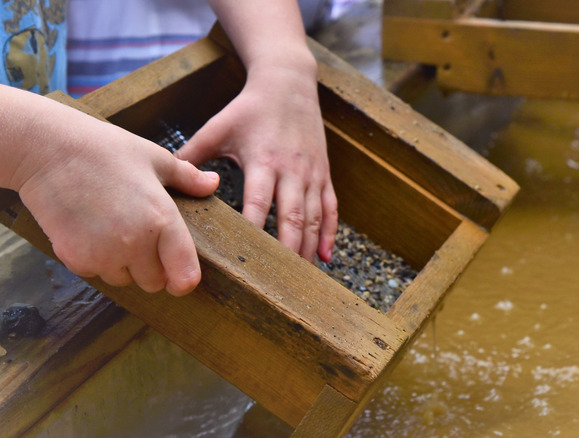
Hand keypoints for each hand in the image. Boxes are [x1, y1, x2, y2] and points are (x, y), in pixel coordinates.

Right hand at [17, 118, 218, 295]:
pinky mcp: (75, 259)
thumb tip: (213, 183)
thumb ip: (187, 178)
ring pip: (124, 280)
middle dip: (152, 267)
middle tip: (141, 237)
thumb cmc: (105, 150)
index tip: (180, 275)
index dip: (184, 279)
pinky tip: (90, 229)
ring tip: (113, 228)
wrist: (47, 150)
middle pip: (154, 283)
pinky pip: (95, 273)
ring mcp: (103, 254)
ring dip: (123, 265)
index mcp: (162, 220)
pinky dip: (95, 260)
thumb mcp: (155, 158)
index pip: (184, 276)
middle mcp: (135, 244)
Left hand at [175, 64, 337, 262]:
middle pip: (291, 217)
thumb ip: (192, 155)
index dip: (254, 232)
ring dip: (307, 249)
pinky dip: (329, 234)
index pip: (258, 203)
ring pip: (313, 218)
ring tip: (300, 279)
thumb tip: (164, 181)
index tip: (245, 258)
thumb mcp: (218, 127)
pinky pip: (331, 209)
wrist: (289, 82)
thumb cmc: (249, 108)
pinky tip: (325, 258)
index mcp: (263, 159)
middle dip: (286, 251)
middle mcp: (291, 169)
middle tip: (278, 283)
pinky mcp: (324, 174)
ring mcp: (312, 173)